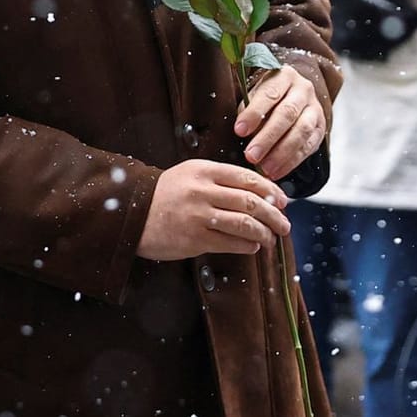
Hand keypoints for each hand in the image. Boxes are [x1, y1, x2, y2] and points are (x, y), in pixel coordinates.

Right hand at [136, 159, 290, 261]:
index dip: (271, 191)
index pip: (247, 178)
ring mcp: (198, 215)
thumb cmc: (165, 196)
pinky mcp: (195, 238)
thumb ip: (219, 179)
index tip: (282, 201)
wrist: (131, 213)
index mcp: (202, 171)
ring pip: (246, 224)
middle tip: (284, 224)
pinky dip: (248, 246)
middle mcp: (201, 190)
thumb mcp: (189, 176)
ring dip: (265, 233)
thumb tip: (259, 192)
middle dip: (275, 215)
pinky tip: (252, 246)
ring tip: (271, 238)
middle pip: (251, 202)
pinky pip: (232, 243)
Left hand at [233, 68, 326, 180]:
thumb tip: (241, 132)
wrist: (293, 93)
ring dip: (282, 153)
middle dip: (268, 138)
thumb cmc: (265, 96)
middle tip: (251, 156)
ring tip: (265, 169)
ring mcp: (315, 109)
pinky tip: (277, 171)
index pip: (269, 94)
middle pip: (287, 114)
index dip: (254, 113)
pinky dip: (292, 161)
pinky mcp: (321, 128)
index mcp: (283, 76)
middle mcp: (303, 90)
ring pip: (302, 131)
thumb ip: (248, 109)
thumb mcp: (254, 93)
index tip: (239, 131)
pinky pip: (309, 147)